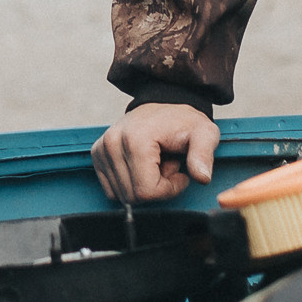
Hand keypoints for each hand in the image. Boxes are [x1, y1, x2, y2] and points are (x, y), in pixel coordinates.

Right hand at [92, 103, 218, 202]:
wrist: (164, 105)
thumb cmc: (184, 122)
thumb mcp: (203, 134)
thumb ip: (203, 155)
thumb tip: (202, 177)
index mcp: (135, 140)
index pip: (146, 191)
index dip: (168, 189)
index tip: (178, 170)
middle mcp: (113, 143)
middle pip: (133, 196)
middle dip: (156, 186)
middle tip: (167, 164)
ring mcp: (102, 149)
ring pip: (122, 195)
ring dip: (143, 184)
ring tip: (156, 163)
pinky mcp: (98, 154)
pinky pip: (111, 189)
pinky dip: (129, 183)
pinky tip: (142, 165)